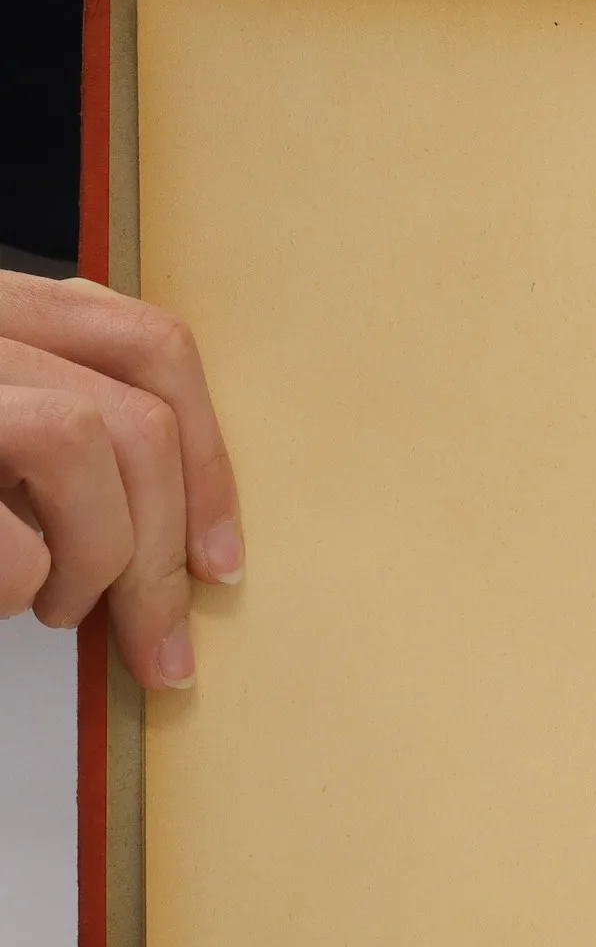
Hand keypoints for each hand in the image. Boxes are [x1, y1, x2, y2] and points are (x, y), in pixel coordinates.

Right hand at [0, 269, 241, 687]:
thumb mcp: (5, 429)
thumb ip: (68, 440)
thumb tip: (182, 539)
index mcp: (2, 309)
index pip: (151, 344)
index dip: (208, 461)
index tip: (222, 563)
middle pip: (132, 415)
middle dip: (161, 549)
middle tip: (155, 637)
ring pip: (79, 440)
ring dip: (93, 556)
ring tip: (55, 604)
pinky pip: (10, 540)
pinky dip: (17, 586)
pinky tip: (0, 595)